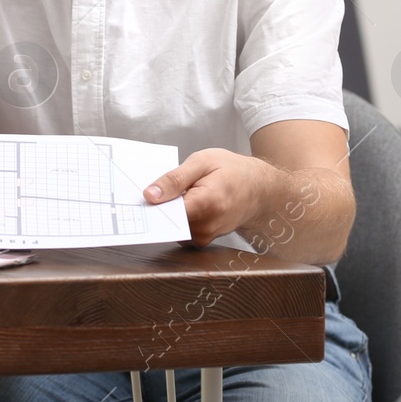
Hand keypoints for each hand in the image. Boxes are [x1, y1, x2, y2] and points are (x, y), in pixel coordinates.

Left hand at [145, 148, 276, 248]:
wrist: (259, 188)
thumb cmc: (233, 171)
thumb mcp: (203, 162)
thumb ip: (175, 179)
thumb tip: (150, 195)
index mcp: (208, 203)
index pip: (168, 213)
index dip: (152, 206)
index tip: (140, 199)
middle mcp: (207, 226)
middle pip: (168, 221)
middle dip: (161, 206)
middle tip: (160, 189)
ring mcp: (206, 236)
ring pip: (173, 226)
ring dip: (172, 211)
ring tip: (184, 192)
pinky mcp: (203, 240)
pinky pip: (181, 230)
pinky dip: (179, 217)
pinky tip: (188, 202)